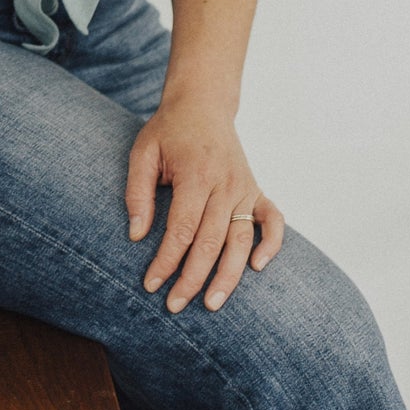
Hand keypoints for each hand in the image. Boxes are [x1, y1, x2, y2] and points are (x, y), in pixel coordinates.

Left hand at [125, 96, 285, 313]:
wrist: (202, 104)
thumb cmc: (168, 131)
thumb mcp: (143, 153)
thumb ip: (138, 193)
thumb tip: (135, 235)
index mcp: (195, 175)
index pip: (182, 229)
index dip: (166, 260)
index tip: (150, 283)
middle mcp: (225, 184)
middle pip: (211, 242)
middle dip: (192, 278)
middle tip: (174, 305)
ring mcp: (245, 188)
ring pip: (241, 240)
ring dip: (228, 275)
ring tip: (211, 303)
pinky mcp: (257, 190)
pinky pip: (274, 221)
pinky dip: (272, 244)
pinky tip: (258, 267)